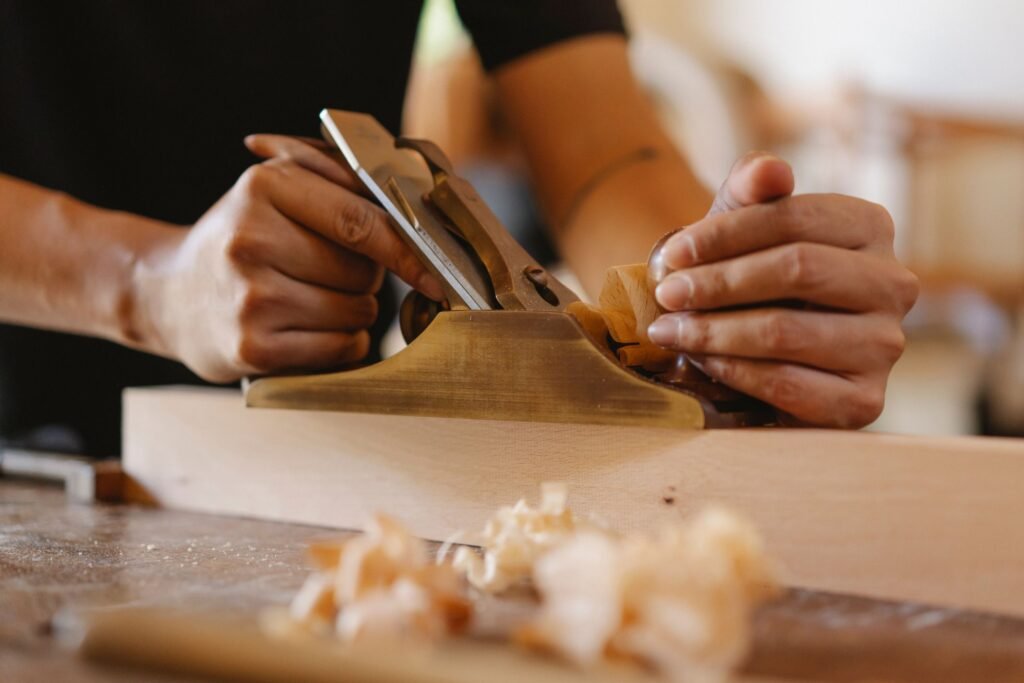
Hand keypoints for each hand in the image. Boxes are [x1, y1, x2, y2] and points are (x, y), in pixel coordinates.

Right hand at [138, 135, 442, 381]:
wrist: (167, 295)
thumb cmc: (240, 239)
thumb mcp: (273, 188)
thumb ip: (337, 176)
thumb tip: (412, 192)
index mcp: (264, 187)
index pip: (361, 221)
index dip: (408, 248)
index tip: (436, 269)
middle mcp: (252, 240)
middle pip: (362, 271)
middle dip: (366, 277)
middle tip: (330, 273)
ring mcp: (251, 297)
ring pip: (356, 312)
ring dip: (352, 311)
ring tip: (311, 299)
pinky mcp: (253, 347)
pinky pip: (340, 347)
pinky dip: (341, 343)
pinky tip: (308, 329)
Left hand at [646, 152, 918, 427]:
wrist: (752, 347)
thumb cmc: (746, 277)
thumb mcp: (740, 228)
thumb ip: (749, 189)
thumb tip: (769, 169)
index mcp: (871, 227)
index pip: (796, 217)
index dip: (726, 234)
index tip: (672, 253)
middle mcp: (893, 284)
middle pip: (797, 268)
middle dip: (718, 283)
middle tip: (665, 295)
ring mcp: (885, 345)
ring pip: (786, 331)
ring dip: (713, 331)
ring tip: (668, 330)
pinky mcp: (864, 401)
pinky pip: (787, 383)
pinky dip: (733, 371)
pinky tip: (701, 361)